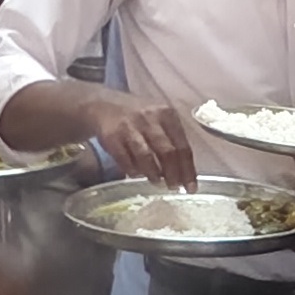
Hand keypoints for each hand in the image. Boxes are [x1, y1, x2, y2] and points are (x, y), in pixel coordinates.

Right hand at [71, 86, 200, 185]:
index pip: (183, 146)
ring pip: (146, 156)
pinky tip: (137, 175)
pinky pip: (125, 159)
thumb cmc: (138, 118)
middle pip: (167, 152)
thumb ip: (171, 142)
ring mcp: (130, 127)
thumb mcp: (159, 121)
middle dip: (173, 174)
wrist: (103, 106)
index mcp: (167, 115)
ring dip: (153, 174)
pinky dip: (133, 170)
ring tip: (157, 182)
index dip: (188, 170)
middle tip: (174, 188)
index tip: (191, 188)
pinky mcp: (112, 137)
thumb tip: (183, 173)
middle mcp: (150, 119)